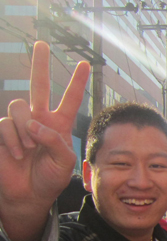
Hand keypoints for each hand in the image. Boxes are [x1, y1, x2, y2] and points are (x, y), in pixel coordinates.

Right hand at [0, 41, 89, 206]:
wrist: (28, 195)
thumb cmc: (49, 179)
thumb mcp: (63, 161)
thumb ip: (54, 141)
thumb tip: (35, 124)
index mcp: (59, 125)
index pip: (70, 99)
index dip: (76, 82)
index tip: (84, 64)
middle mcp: (38, 120)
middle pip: (39, 86)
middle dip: (40, 65)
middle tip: (42, 44)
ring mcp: (19, 125)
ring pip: (19, 107)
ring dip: (24, 129)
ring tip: (29, 150)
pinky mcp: (1, 133)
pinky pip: (4, 125)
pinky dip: (12, 139)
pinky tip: (17, 154)